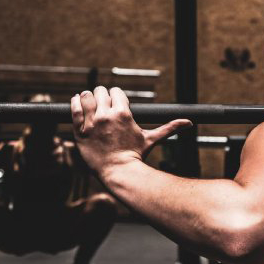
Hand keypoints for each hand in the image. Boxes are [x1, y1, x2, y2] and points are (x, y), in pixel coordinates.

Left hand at [70, 86, 191, 174]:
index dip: (115, 96)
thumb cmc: (136, 156)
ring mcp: (92, 123)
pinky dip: (74, 103)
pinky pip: (73, 109)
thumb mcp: (152, 139)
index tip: (115, 104)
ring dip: (87, 98)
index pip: (116, 91)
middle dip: (102, 96)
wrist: (119, 172)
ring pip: (85, 96)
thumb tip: (190, 123)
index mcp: (123, 113)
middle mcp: (107, 115)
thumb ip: (169, 127)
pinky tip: (77, 104)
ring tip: (89, 105)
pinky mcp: (80, 131)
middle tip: (102, 106)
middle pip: (100, 91)